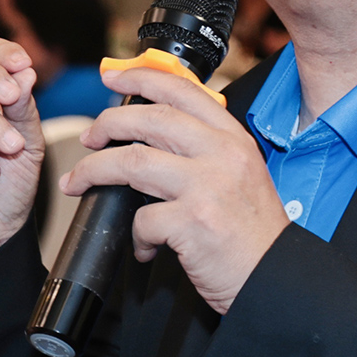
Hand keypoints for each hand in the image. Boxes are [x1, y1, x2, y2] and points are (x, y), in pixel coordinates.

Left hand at [61, 66, 287, 313]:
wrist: (276, 278)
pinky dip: (135, 236)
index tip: (114, 77)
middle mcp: (222, 155)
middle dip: (106, 124)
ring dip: (95, 170)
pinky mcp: (192, 222)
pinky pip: (141, 220)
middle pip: (149, 120)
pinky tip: (144, 247)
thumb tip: (153, 139)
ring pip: (131, 162)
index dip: (141, 77)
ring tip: (81, 182)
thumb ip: (206, 152)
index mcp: (234, 139)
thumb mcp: (242, 176)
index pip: (182, 90)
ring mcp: (207, 186)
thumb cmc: (256, 235)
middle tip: (90, 137)